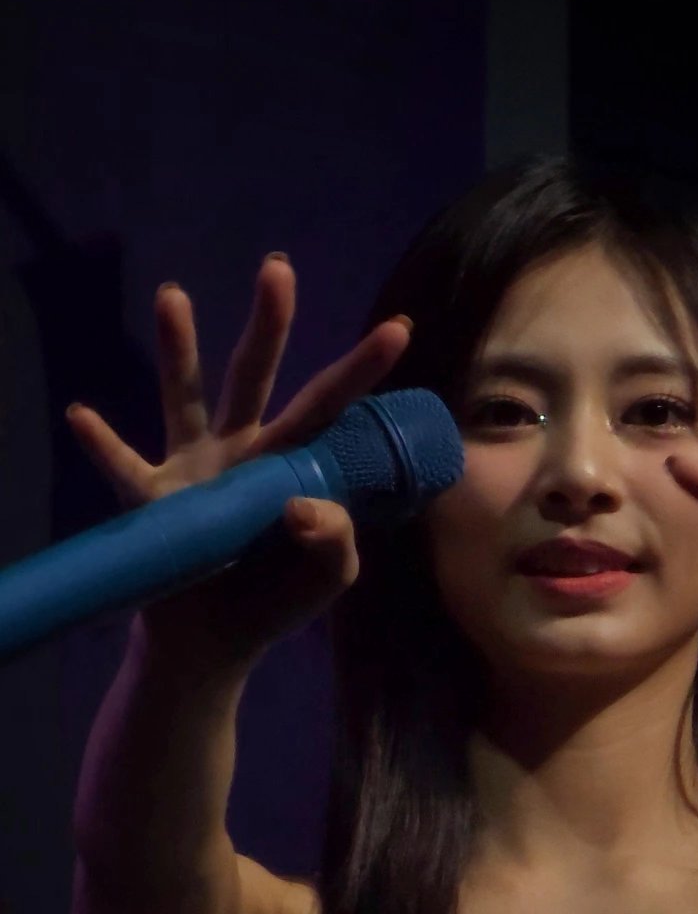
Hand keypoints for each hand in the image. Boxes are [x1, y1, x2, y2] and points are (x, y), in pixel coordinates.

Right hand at [66, 254, 411, 667]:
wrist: (214, 644)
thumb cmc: (277, 597)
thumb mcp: (330, 575)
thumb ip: (338, 540)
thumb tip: (300, 505)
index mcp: (291, 460)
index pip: (330, 406)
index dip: (361, 370)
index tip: (399, 328)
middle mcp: (242, 450)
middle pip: (256, 377)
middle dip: (268, 324)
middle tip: (278, 269)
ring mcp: (194, 470)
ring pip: (185, 400)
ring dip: (177, 350)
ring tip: (172, 296)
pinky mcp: (154, 502)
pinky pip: (126, 470)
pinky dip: (105, 446)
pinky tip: (83, 417)